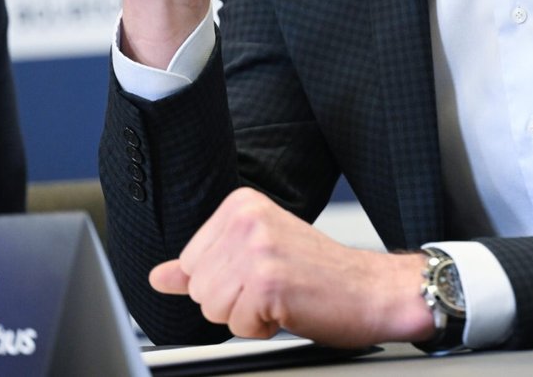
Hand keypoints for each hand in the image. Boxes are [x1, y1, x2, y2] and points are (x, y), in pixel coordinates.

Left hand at [149, 188, 434, 346]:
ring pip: (212, 308)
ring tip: (282, 297)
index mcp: (242, 204)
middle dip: (231, 300)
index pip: (190, 261)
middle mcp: (247, 220)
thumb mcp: (258, 257)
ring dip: (246, 316)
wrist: (373, 289)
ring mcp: (257, 250)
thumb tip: (159, 276)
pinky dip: (261, 329)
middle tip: (275, 287)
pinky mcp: (267, 283)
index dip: (225, 280)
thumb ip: (205, 265)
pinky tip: (289, 309)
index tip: (263, 271)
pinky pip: (237, 326)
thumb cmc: (323, 274)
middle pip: (197, 286)